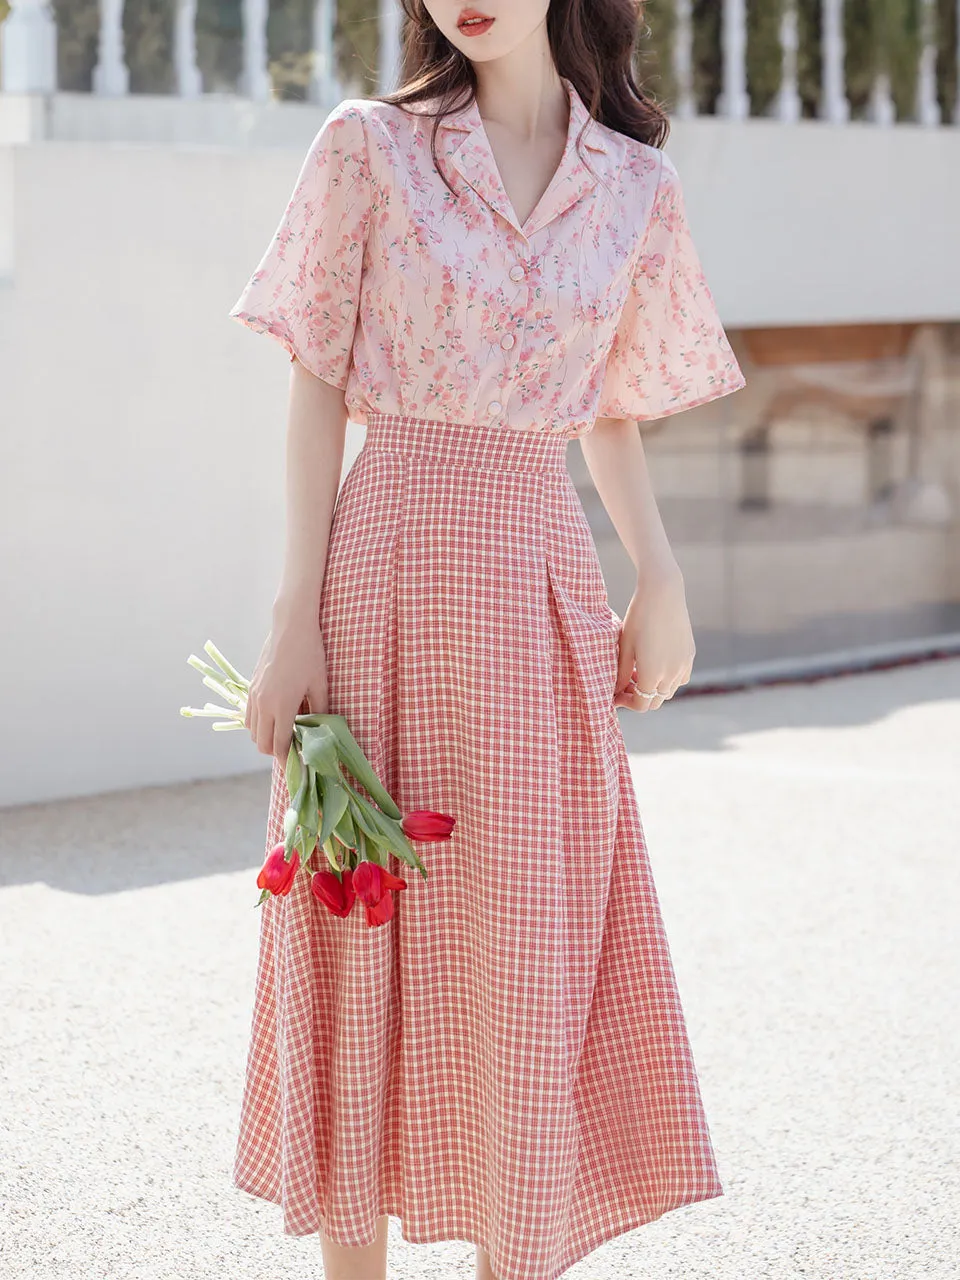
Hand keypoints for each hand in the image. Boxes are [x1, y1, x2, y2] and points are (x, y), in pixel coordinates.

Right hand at [245, 609, 328, 759]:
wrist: (291, 627)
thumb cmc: (310, 654)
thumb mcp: (319, 685)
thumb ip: (319, 710)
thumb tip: (319, 730)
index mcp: (282, 706)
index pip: (278, 744)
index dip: (286, 758)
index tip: (296, 764)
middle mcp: (263, 704)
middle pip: (261, 743)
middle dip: (275, 751)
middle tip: (292, 748)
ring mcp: (254, 695)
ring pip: (252, 731)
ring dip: (265, 737)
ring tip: (284, 732)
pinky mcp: (250, 687)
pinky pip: (248, 716)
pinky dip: (258, 724)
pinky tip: (274, 717)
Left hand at [613, 564, 694, 711]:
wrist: (663, 592)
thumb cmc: (638, 617)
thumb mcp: (624, 647)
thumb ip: (621, 674)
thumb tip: (616, 692)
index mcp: (652, 675)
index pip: (641, 705)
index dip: (626, 704)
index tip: (615, 695)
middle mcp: (671, 674)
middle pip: (655, 701)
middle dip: (639, 698)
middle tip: (625, 685)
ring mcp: (684, 665)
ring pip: (669, 691)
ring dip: (654, 689)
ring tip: (639, 672)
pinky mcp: (690, 655)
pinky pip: (680, 678)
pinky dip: (668, 679)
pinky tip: (656, 663)